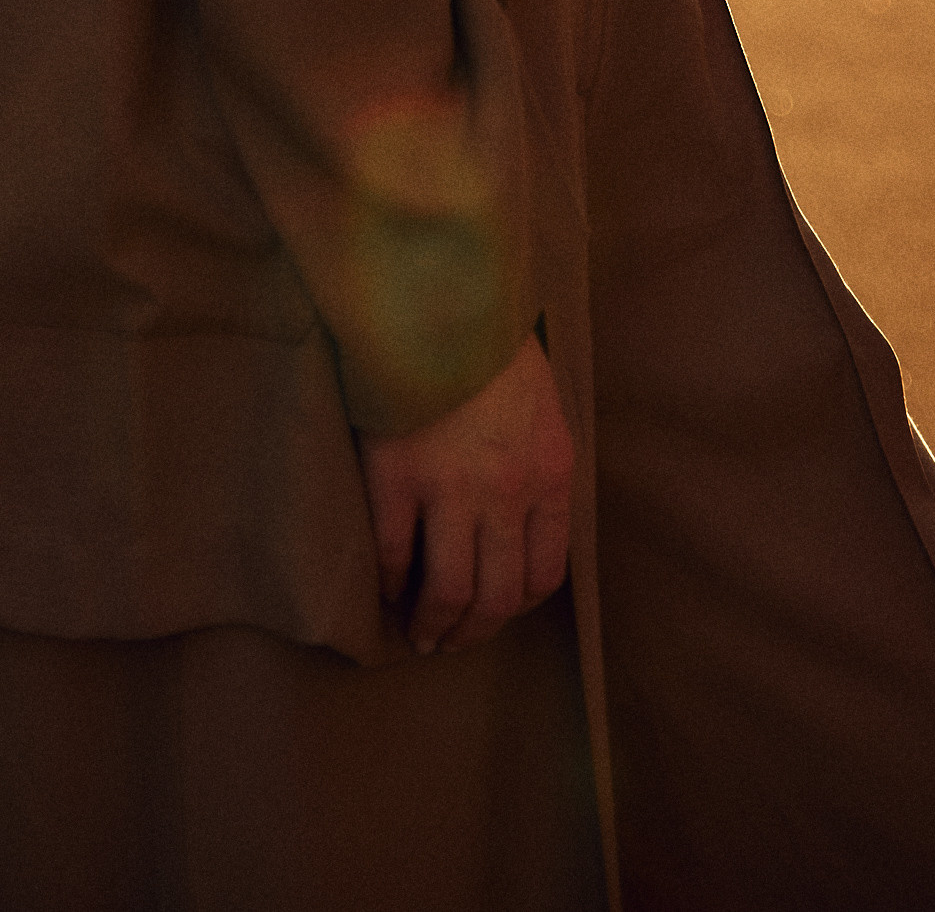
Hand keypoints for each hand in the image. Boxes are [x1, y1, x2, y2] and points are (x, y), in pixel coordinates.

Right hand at [358, 331, 575, 655]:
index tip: (495, 610)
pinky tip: (384, 587)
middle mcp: (506, 493)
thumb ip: (537, 462)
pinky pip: (392, 553)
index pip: (544, 573)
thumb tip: (521, 523)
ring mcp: (449, 489)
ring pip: (447, 590)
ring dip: (432, 624)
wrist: (440, 291)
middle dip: (473, 631)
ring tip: (419, 634)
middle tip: (451, 642)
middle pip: (495, 596)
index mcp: (550, 473)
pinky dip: (388, 581)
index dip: (517, 605)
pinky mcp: (394, 477)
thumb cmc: (491, 339)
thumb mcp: (542, 402)